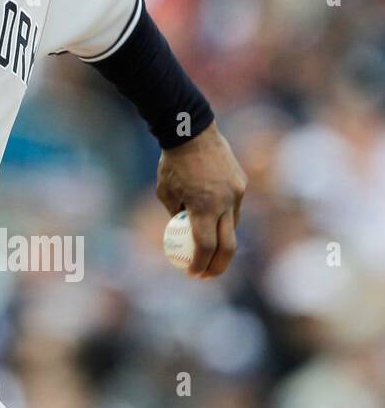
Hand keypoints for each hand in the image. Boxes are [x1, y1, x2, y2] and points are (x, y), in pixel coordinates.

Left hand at [156, 121, 247, 278]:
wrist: (192, 132)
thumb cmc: (172, 164)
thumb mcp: (165, 193)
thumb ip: (177, 215)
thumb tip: (182, 236)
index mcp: (203, 206)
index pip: (206, 246)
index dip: (200, 264)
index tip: (193, 274)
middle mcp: (225, 202)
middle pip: (228, 245)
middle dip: (218, 265)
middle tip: (207, 275)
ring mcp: (237, 193)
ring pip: (233, 226)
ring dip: (222, 241)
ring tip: (208, 250)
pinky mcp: (242, 184)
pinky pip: (235, 208)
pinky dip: (225, 218)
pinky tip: (213, 220)